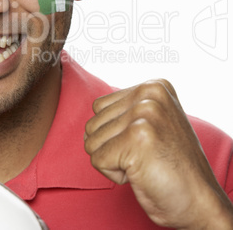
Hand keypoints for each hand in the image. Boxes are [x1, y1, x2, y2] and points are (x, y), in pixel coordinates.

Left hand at [84, 79, 232, 228]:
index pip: (100, 107)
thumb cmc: (171, 165)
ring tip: (143, 162)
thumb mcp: (153, 123)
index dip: (115, 133)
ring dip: (113, 160)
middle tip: (144, 155)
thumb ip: (125, 112)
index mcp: (153, 86)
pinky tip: (141, 172)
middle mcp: (149, 93)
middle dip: (111, 147)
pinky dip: (114, 174)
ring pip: (91, 141)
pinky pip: (97, 159)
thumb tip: (88, 126)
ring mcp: (144, 113)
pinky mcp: (136, 137)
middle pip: (93, 123)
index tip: (144, 142)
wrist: (198, 200)